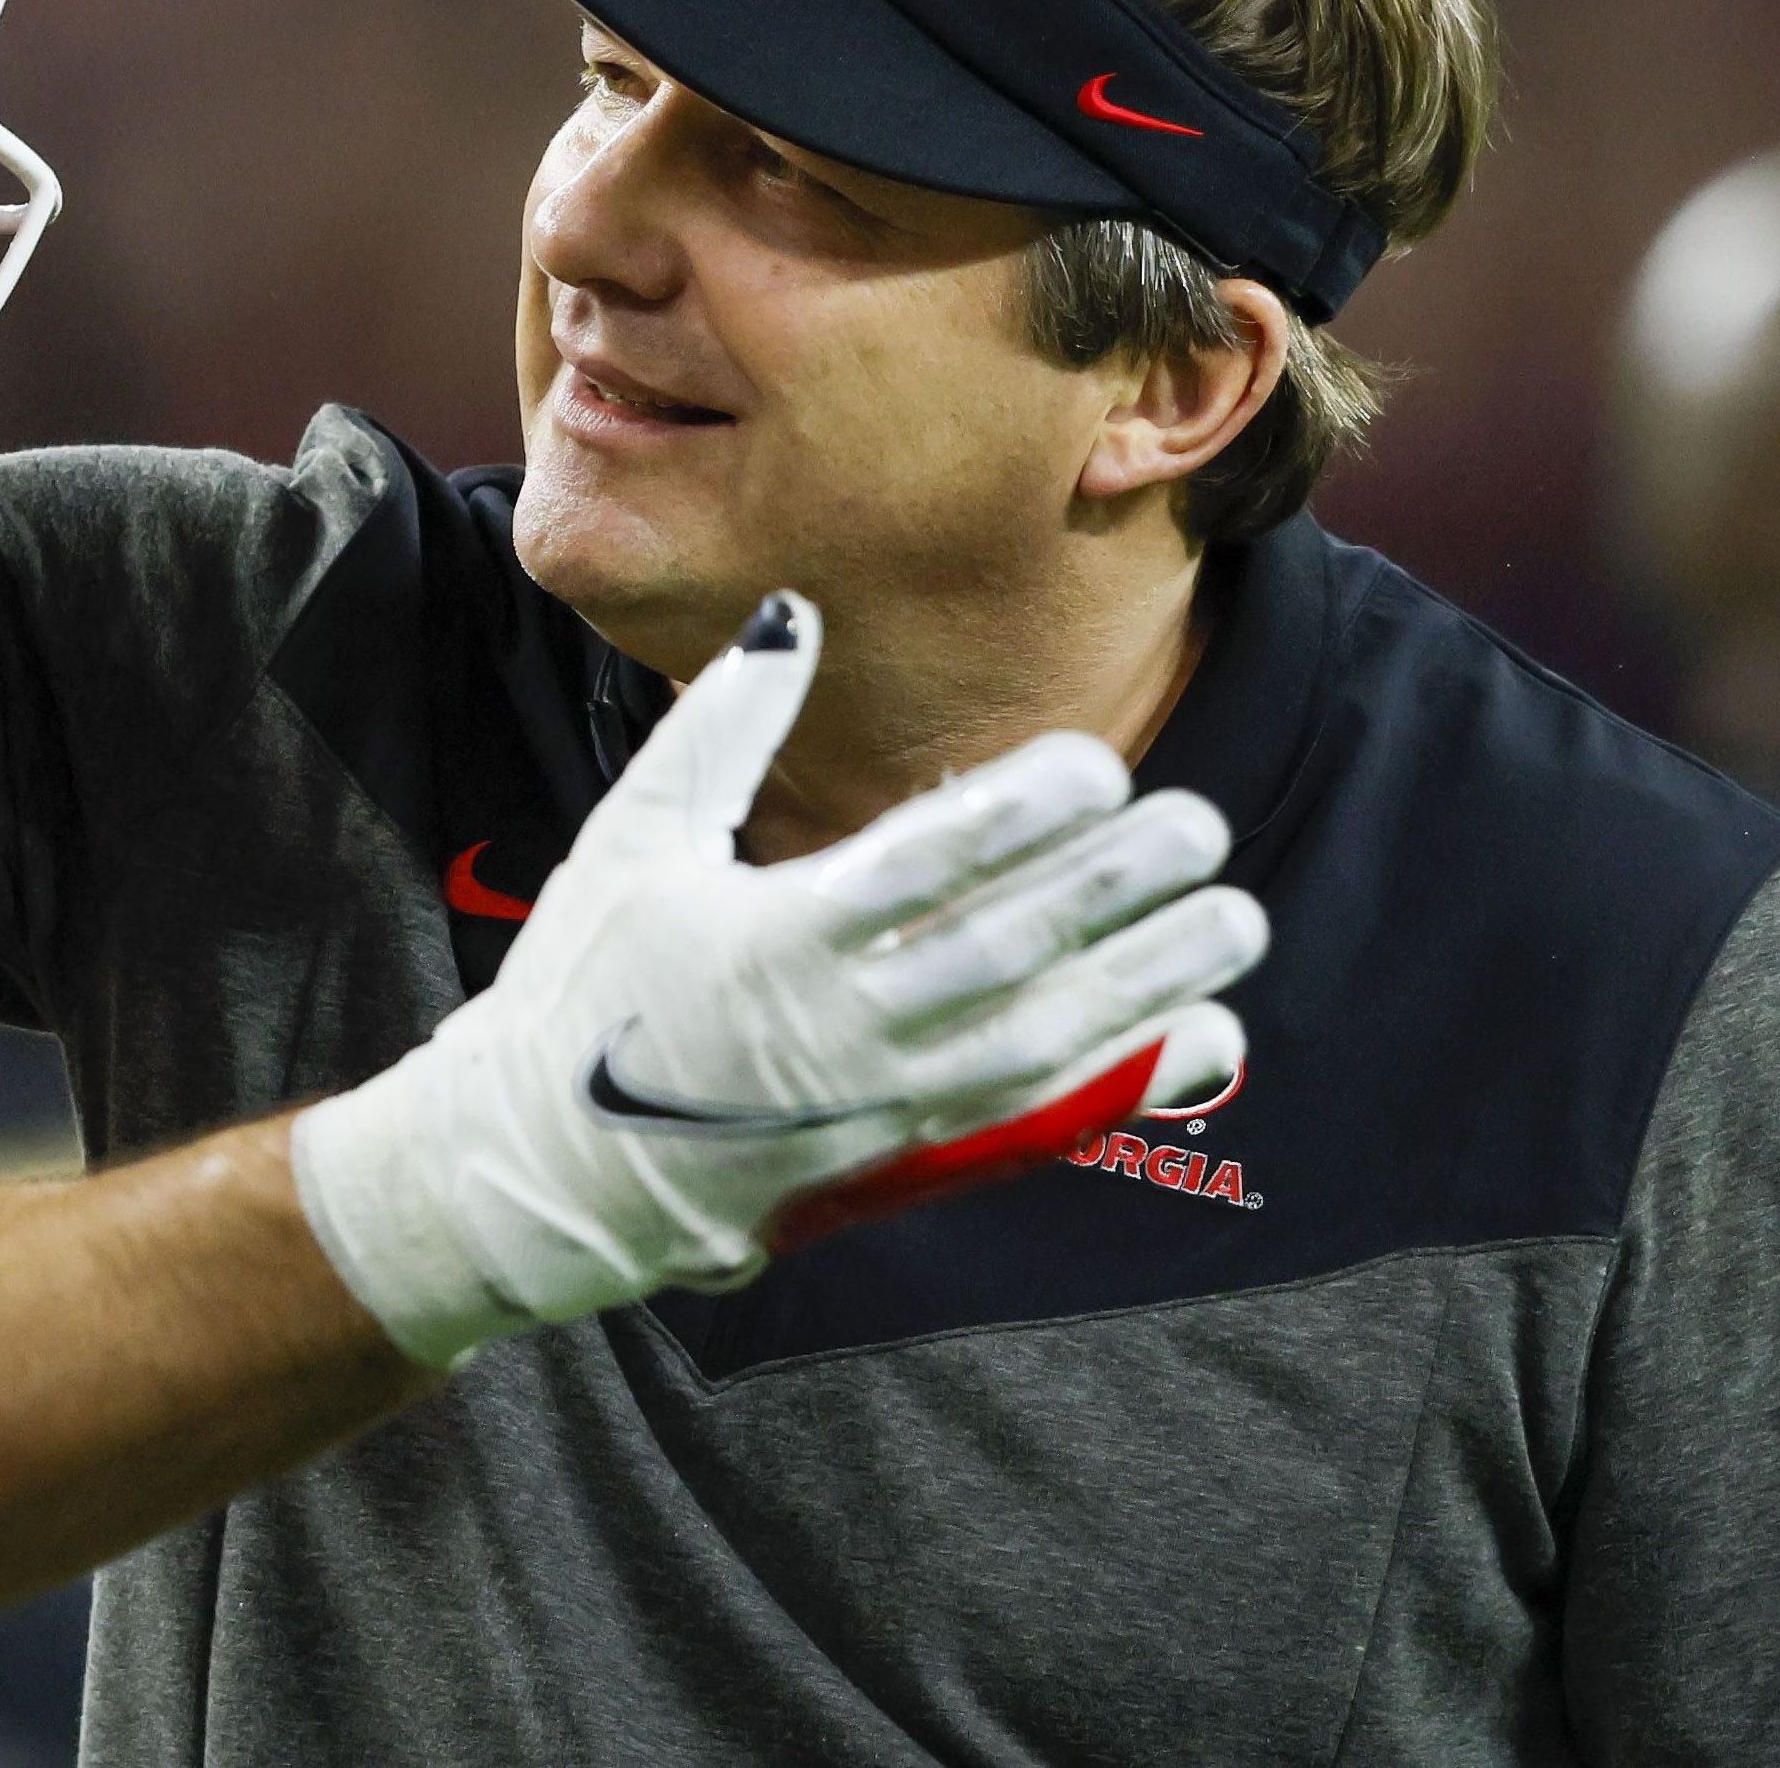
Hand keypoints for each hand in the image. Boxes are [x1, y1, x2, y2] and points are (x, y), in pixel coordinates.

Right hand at [290, 594, 1266, 1367]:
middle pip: (1004, 950)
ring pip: (1041, 1040)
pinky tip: (1201, 1036)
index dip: (1021, 814)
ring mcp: (874, 1102)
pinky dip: (1122, 1080)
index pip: (923, 864)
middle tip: (1201, 826)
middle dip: (1115, 888)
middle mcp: (835, 1026)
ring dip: (1147, 982)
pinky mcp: (897, 1154)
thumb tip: (795, 616)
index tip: (1097, 766)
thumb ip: (721, 727)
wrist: (546, 1163)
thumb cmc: (587, 980)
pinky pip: (1033, 1116)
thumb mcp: (632, 837)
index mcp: (769, 936)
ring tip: (1234, 920)